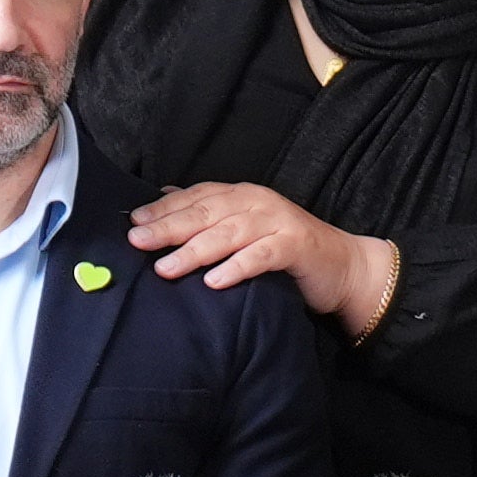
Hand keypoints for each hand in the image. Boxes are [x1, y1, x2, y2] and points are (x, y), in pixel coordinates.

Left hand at [129, 179, 395, 334]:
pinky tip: (215, 281)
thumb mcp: (245, 229)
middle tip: (138, 242)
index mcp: (241, 196)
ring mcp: (278, 222)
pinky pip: (262, 256)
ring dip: (195, 251)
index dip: (163, 209)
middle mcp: (257, 202)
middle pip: (206, 213)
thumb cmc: (287, 251)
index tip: (132, 223)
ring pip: (229, 233)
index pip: (195, 197)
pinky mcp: (296, 246)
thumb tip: (164, 198)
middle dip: (169, 227)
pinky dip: (237, 267)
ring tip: (167, 268)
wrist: (343, 267)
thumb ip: (211, 215)